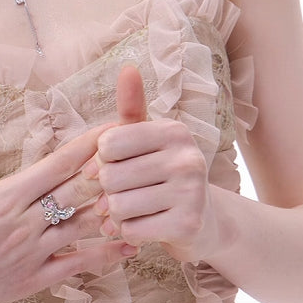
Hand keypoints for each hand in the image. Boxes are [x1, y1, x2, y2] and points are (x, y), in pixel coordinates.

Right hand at [0, 114, 137, 302]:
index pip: (54, 166)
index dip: (86, 146)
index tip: (110, 127)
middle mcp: (22, 226)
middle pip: (77, 191)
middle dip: (109, 169)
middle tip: (139, 150)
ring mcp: (31, 256)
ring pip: (83, 227)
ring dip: (114, 207)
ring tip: (144, 190)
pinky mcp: (32, 282)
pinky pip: (77, 266)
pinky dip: (105, 255)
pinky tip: (130, 244)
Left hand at [84, 66, 214, 260]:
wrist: (202, 222)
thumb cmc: (163, 175)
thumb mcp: (147, 139)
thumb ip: (132, 108)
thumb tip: (128, 68)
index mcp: (173, 131)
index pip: (108, 143)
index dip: (100, 160)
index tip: (111, 167)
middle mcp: (186, 157)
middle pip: (110, 177)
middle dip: (107, 192)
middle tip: (122, 195)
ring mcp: (191, 192)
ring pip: (118, 206)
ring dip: (116, 215)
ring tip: (131, 211)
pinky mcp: (188, 225)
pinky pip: (131, 231)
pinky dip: (128, 233)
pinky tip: (142, 227)